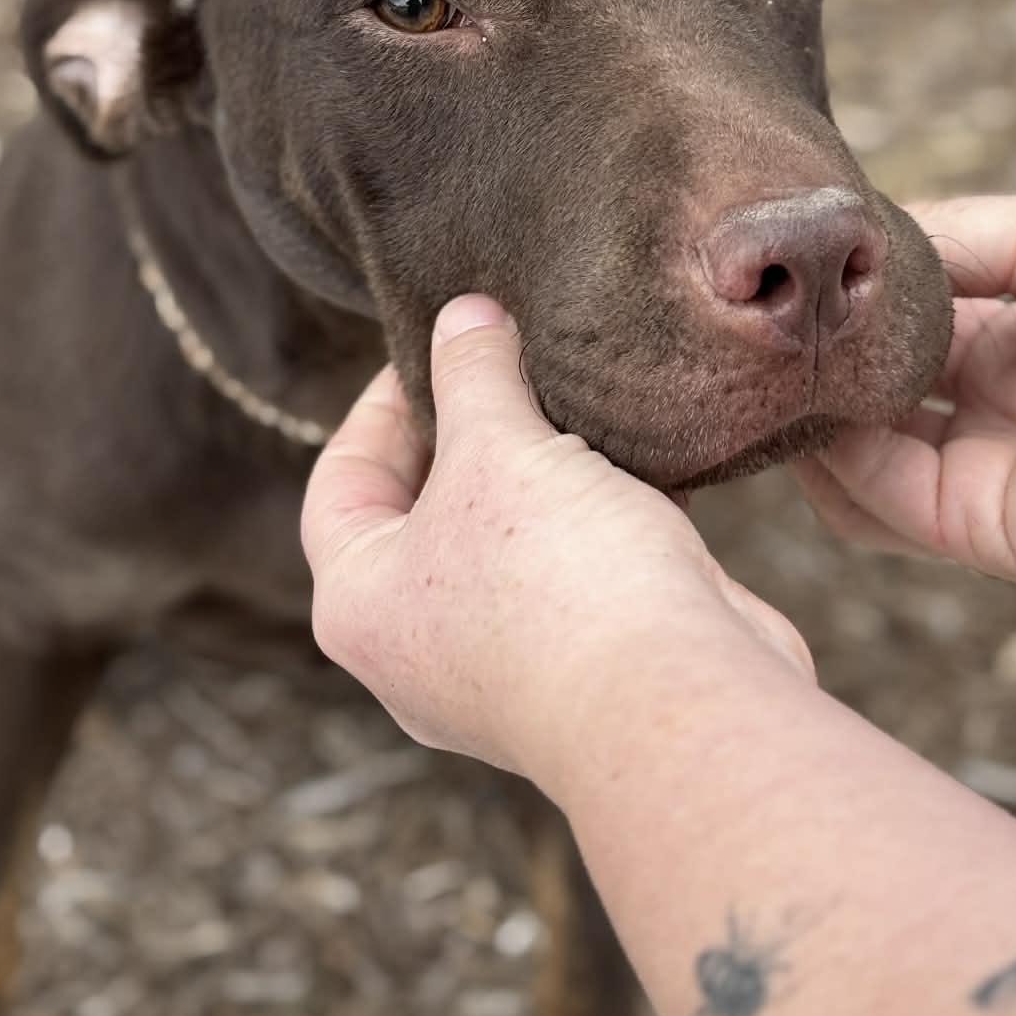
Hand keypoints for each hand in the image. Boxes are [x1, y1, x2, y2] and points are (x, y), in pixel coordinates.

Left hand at [302, 295, 810, 785]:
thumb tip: (463, 316)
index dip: (383, 402)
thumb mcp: (498, 447)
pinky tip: (646, 458)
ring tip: (581, 398)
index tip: (439, 343)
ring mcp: (504, 664)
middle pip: (426, 510)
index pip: (340, 482)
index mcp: (360, 604)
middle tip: (513, 358)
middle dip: (476, 428)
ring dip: (548, 469)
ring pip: (511, 538)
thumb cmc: (558, 578)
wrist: (676, 700)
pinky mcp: (587, 664)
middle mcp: (419, 647)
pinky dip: (606, 513)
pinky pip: (579, 568)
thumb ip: (472, 372)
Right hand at [795, 187, 1015, 582]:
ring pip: (861, 473)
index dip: (841, 327)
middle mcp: (1000, 419)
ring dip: (808, 427)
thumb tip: (847, 245)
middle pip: (872, 414)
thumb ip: (938, 244)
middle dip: (811, 381)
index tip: (782, 293)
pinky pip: (885, 506)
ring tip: (766, 375)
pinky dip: (836, 463)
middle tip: (751, 341)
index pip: (900, 350)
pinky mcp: (993, 532)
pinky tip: (813, 408)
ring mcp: (994, 479)